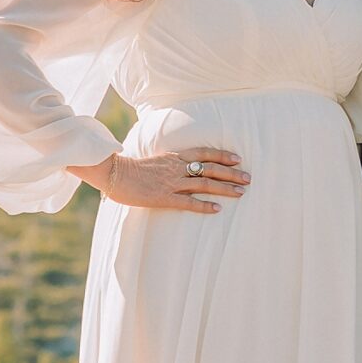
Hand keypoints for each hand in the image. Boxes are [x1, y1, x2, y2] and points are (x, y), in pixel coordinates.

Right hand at [75, 146, 249, 214]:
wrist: (113, 173)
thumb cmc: (130, 167)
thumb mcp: (154, 159)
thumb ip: (168, 162)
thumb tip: (178, 164)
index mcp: (174, 156)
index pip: (204, 153)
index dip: (222, 156)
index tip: (238, 159)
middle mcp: (176, 167)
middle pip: (209, 168)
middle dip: (230, 173)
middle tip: (248, 178)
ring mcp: (171, 182)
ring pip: (204, 184)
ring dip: (224, 188)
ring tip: (241, 193)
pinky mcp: (163, 197)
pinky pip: (187, 202)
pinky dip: (203, 205)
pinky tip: (217, 209)